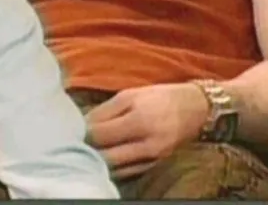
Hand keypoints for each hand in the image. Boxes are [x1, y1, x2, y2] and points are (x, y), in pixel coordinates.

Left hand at [85, 83, 208, 180]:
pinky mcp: (155, 166)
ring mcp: (152, 158)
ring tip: (90, 148)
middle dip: (89, 149)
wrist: (195, 109)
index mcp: (139, 120)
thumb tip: (82, 124)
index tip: (72, 128)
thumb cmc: (158, 97)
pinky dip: (113, 166)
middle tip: (78, 141)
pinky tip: (105, 156)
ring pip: (115, 168)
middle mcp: (147, 144)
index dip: (83, 132)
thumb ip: (104, 111)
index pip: (100, 135)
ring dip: (99, 159)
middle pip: (106, 156)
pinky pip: (127, 172)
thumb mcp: (129, 95)